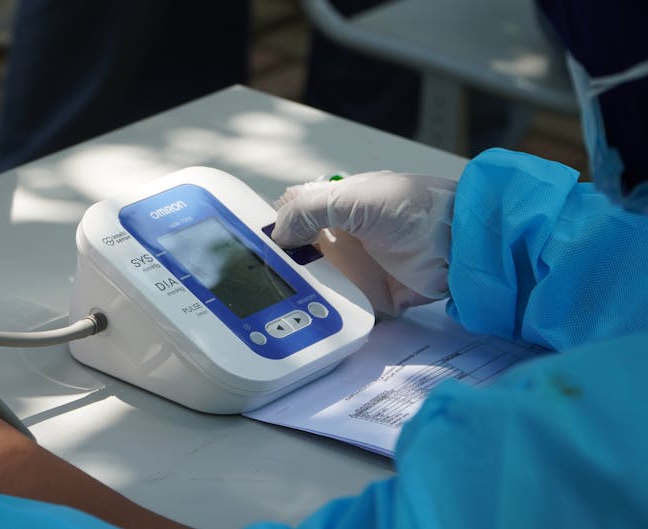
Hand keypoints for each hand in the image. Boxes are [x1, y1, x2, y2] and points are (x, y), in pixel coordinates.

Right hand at [272, 171, 455, 316]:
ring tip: (282, 304)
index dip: (276, 229)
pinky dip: (332, 312)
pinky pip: (344, 306)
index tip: (255, 246)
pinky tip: (313, 318)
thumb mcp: (354, 199)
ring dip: (305, 292)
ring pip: (318, 282)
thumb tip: (277, 236)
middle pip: (301, 254)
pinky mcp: (372, 294)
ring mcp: (358, 266)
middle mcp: (344, 236)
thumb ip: (309, 210)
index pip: (294, 215)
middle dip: (285, 266)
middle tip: (265, 281)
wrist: (461, 246)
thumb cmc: (415, 210)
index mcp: (337, 205)